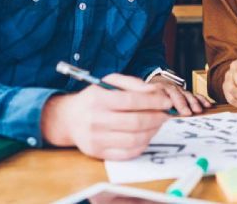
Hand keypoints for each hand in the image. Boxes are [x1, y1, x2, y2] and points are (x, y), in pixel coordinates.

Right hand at [41, 73, 172, 160]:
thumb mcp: (109, 82)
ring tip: (157, 124)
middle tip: (165, 115)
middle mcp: (96, 119)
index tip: (167, 102)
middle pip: (135, 122)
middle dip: (157, 118)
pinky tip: (146, 135)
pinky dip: (142, 145)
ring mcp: (96, 139)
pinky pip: (127, 153)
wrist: (69, 118)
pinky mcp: (98, 153)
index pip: (132, 101)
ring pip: (134, 139)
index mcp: (99, 99)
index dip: (154, 102)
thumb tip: (155, 91)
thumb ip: (133, 83)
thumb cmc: (94, 97)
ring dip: (152, 132)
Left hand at [148, 75, 212, 115]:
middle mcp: (170, 88)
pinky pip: (195, 94)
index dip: (165, 102)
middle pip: (176, 94)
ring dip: (193, 102)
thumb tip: (152, 116)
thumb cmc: (152, 93)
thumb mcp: (147, 95)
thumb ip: (151, 104)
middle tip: (187, 113)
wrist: (158, 78)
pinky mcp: (186, 92)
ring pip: (186, 94)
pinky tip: (207, 105)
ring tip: (198, 110)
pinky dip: (201, 99)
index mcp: (158, 89)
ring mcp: (179, 89)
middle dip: (182, 103)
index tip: (171, 109)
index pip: (162, 95)